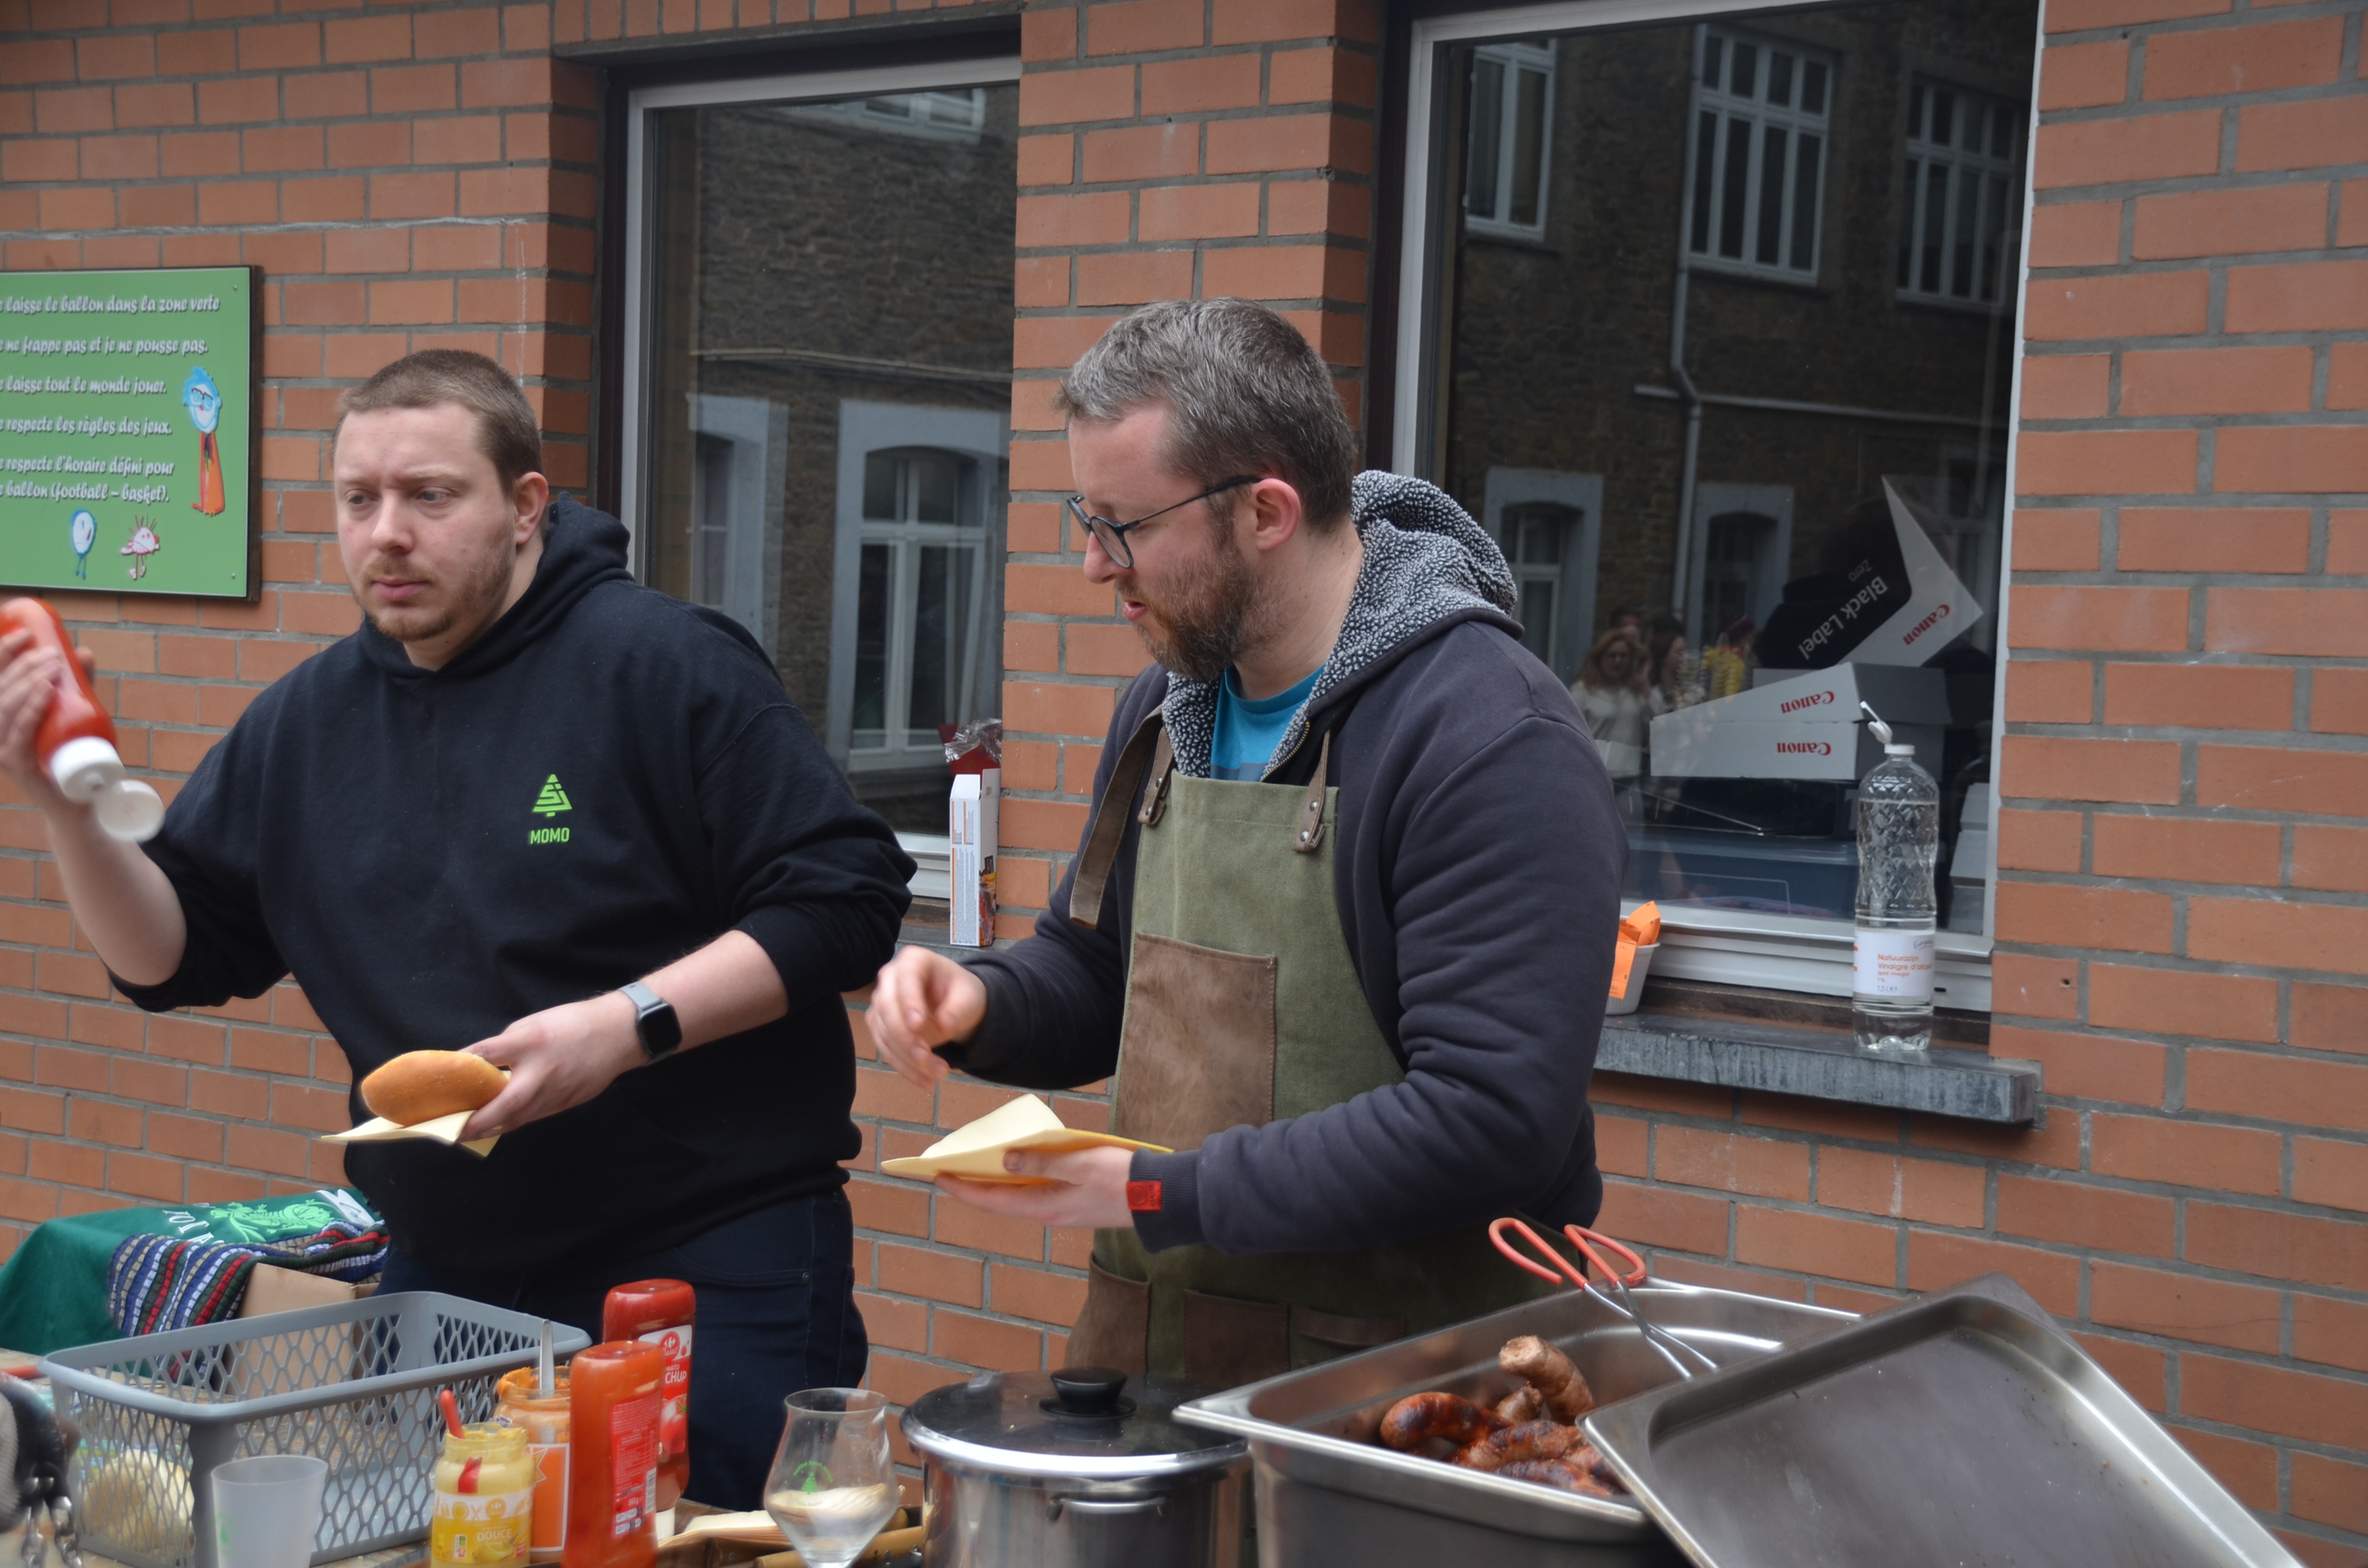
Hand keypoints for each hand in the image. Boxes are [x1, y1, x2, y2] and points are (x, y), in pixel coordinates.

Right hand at [0, 629, 94, 809]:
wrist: (82, 799)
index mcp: (0, 717)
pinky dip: (31, 710)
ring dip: (28, 683)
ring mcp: (2, 751)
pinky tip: (45, 691)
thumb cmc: (72, 754)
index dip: (1, 652)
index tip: (24, 632)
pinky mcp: (17, 767)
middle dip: (23, 666)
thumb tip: (83, 651)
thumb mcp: (74, 713)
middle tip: (51, 654)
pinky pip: (18, 734)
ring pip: (5, 709)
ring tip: (53, 668)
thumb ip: (77, 686)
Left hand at [459, 991, 643, 1139]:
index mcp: (530, 1043)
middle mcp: (541, 1072)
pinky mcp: (566, 1104)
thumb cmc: (572, 1023)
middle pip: (502, 1105)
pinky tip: (499, 1123)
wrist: (619, 1034)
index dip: (458, 1070)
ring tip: (465, 1133)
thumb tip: (481, 1065)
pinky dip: (512, 1121)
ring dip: (490, 1129)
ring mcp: (555, 1093)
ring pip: (517, 1119)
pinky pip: (533, 1117)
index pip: (485, 1056)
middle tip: (449, 1131)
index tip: (437, 1082)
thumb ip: (506, 1045)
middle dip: (474, 1123)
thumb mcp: (532, 1024)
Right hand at [865, 946, 985, 1091]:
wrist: (956, 1005)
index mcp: (914, 960)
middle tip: (927, 1059)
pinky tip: (925, 1081)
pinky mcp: (880, 1026)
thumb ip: (958, 1009)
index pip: (906, 978)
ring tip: (937, 1076)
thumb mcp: (970, 998)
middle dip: (906, 1038)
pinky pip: (885, 1049)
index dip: (909, 1001)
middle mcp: (890, 978)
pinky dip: (904, 1068)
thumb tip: (944, 1027)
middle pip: (887, 1008)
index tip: (918, 1024)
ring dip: (907, 1059)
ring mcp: (881, 1002)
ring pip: (884, 1033)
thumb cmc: (962, 994)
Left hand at [936, 1145, 1134, 1229]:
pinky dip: (1018, 1180)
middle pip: (1000, 1200)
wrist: (1156, 1197)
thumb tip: (1005, 1160)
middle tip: (948, 1169)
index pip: (991, 1199)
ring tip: (975, 1165)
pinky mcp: (1072, 1205)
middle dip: (973, 1185)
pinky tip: (1015, 1165)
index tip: (938, 1176)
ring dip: (995, 1183)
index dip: (963, 1188)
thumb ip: (1040, 1162)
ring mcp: (1060, 1210)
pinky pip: (1035, 1193)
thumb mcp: (1078, 1164)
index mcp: (1044, 1206)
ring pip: (1017, 1197)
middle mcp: (1047, 1213)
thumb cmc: (1120, 1178)